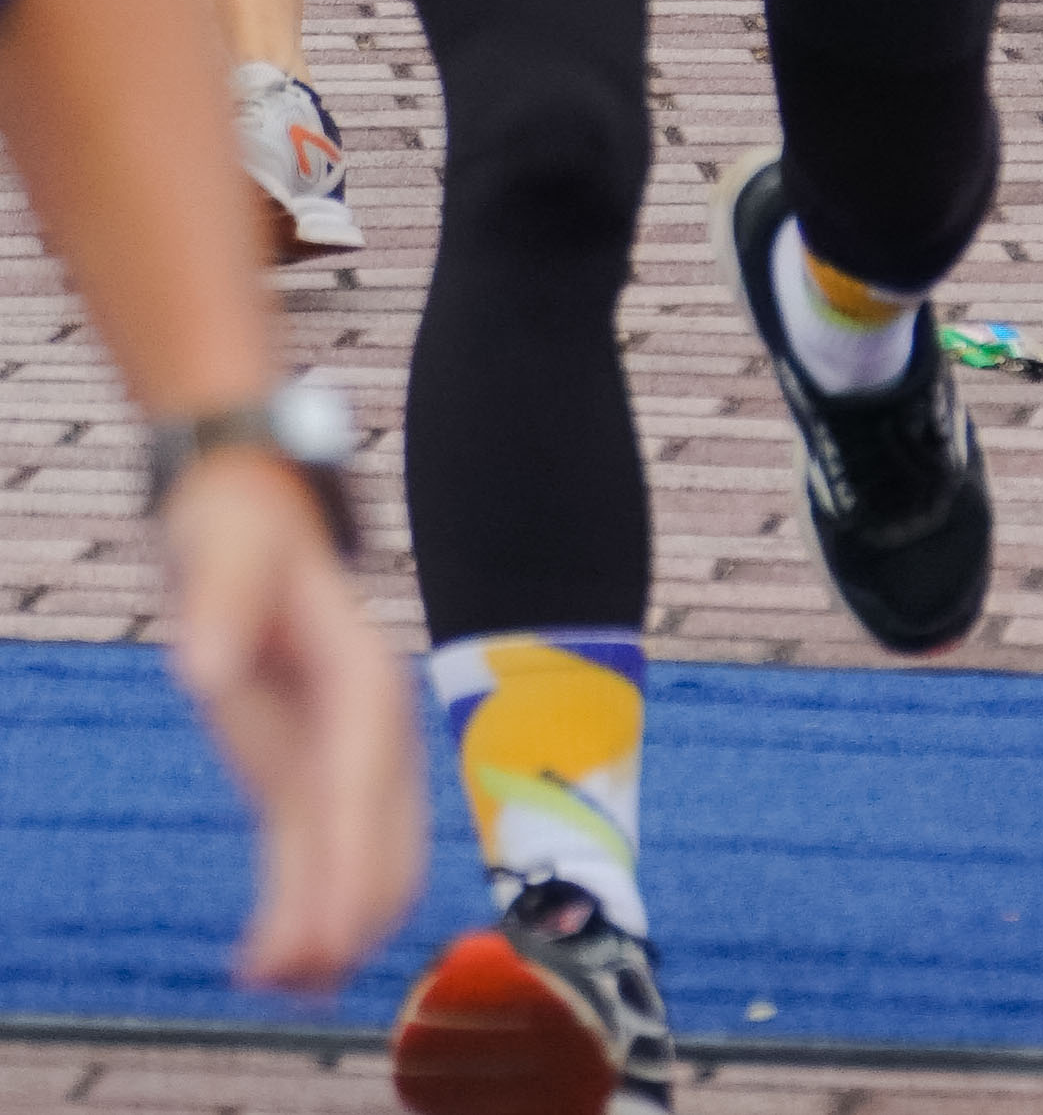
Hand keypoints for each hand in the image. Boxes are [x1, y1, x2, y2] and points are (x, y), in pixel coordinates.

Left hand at [164, 453, 423, 990]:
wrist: (255, 516)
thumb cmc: (244, 527)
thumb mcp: (228, 546)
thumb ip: (219, 603)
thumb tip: (203, 672)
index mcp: (362, 671)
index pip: (366, 772)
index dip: (355, 849)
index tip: (336, 918)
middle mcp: (368, 724)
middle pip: (383, 829)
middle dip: (354, 904)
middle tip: (306, 971)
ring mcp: (342, 755)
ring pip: (358, 858)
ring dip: (333, 923)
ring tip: (284, 984)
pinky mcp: (305, 775)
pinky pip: (314, 856)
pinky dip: (300, 910)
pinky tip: (265, 961)